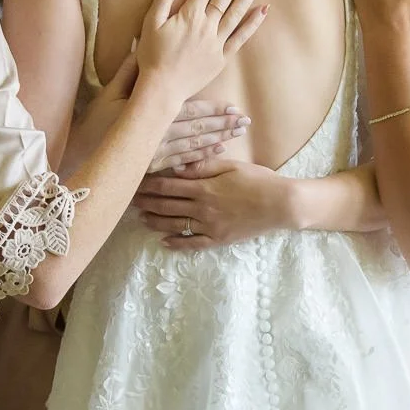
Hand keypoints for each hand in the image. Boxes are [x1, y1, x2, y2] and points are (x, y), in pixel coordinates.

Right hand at [69, 49, 250, 171]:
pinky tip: (218, 152)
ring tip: (238, 133)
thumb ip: (129, 71)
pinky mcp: (153, 167)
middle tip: (245, 121)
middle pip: (198, 130)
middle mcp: (159, 136)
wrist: (80, 156)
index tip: (233, 107)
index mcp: (152, 115)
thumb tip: (142, 44)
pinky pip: (182, 162)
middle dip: (223, 125)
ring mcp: (157, 154)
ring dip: (218, 139)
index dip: (213, 110)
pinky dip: (201, 157)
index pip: (190, 112)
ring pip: (194, 147)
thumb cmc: (94, 123)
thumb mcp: (110, 93)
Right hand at [135, 0, 268, 107]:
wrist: (162, 88)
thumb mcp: (151, 22)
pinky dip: (253, 24)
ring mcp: (217, 41)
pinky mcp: (222, 57)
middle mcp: (207, 25)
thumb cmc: (152, 55)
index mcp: (189, 15)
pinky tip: (263, 10)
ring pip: (237, 12)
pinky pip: (241, 37)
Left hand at [135, 158, 295, 249]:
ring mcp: (209, 226)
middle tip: (129, 201)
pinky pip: (193, 244)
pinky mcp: (218, 239)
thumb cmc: (258, 180)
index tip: (135, 182)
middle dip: (146, 202)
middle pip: (166, 205)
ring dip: (155, 222)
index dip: (149, 184)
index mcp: (204, 187)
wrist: (280, 204)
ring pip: (175, 225)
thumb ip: (203, 166)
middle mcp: (202, 208)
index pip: (168, 186)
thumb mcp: (231, 166)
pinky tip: (164, 242)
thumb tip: (178, 167)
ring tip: (141, 219)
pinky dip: (177, 244)